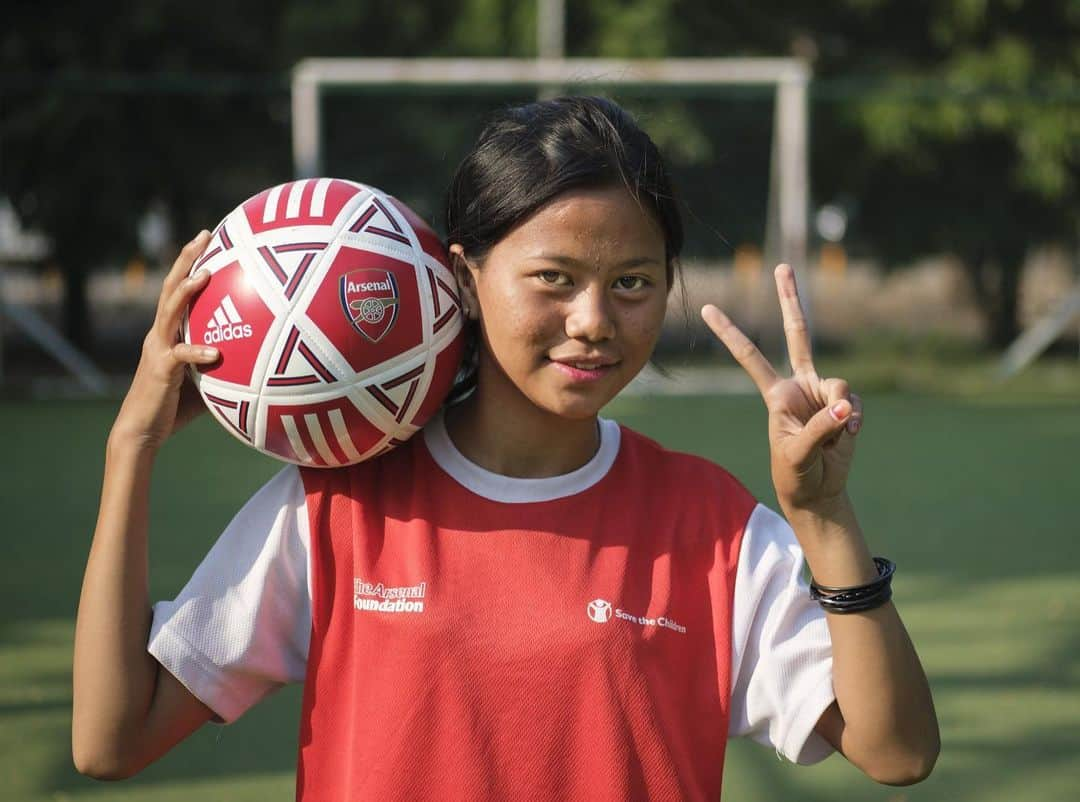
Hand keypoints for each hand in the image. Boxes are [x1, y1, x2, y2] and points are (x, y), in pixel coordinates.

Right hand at [110, 231, 217, 451]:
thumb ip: (226, 365)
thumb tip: (263, 360)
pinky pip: (181, 356)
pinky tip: (216, 353)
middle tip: (205, 235)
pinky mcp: (160, 370)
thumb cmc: (175, 407)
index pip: (179, 290)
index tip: (210, 239)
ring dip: (187, 291)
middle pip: (171, 287)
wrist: (142, 431)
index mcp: (169, 333)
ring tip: (206, 274)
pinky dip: (198, 352)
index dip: (190, 263)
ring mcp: (157, 349)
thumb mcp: (206, 380)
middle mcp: (160, 334)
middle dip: (187, 259)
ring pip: (170, 311)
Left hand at [701, 264, 862, 517]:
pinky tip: (847, 436)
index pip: (749, 356)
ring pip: (839, 384)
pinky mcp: (843, 404)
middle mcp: (798, 385)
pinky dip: (853, 420)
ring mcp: (821, 391)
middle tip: (781, 267)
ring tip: (835, 436)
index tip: (706, 308)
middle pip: (797, 334)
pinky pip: (853, 403)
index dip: (729, 332)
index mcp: (776, 394)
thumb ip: (821, 427)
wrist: (817, 491)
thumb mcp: (798, 453)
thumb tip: (846, 405)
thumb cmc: (796, 473)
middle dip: (790, 299)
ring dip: (841, 411)